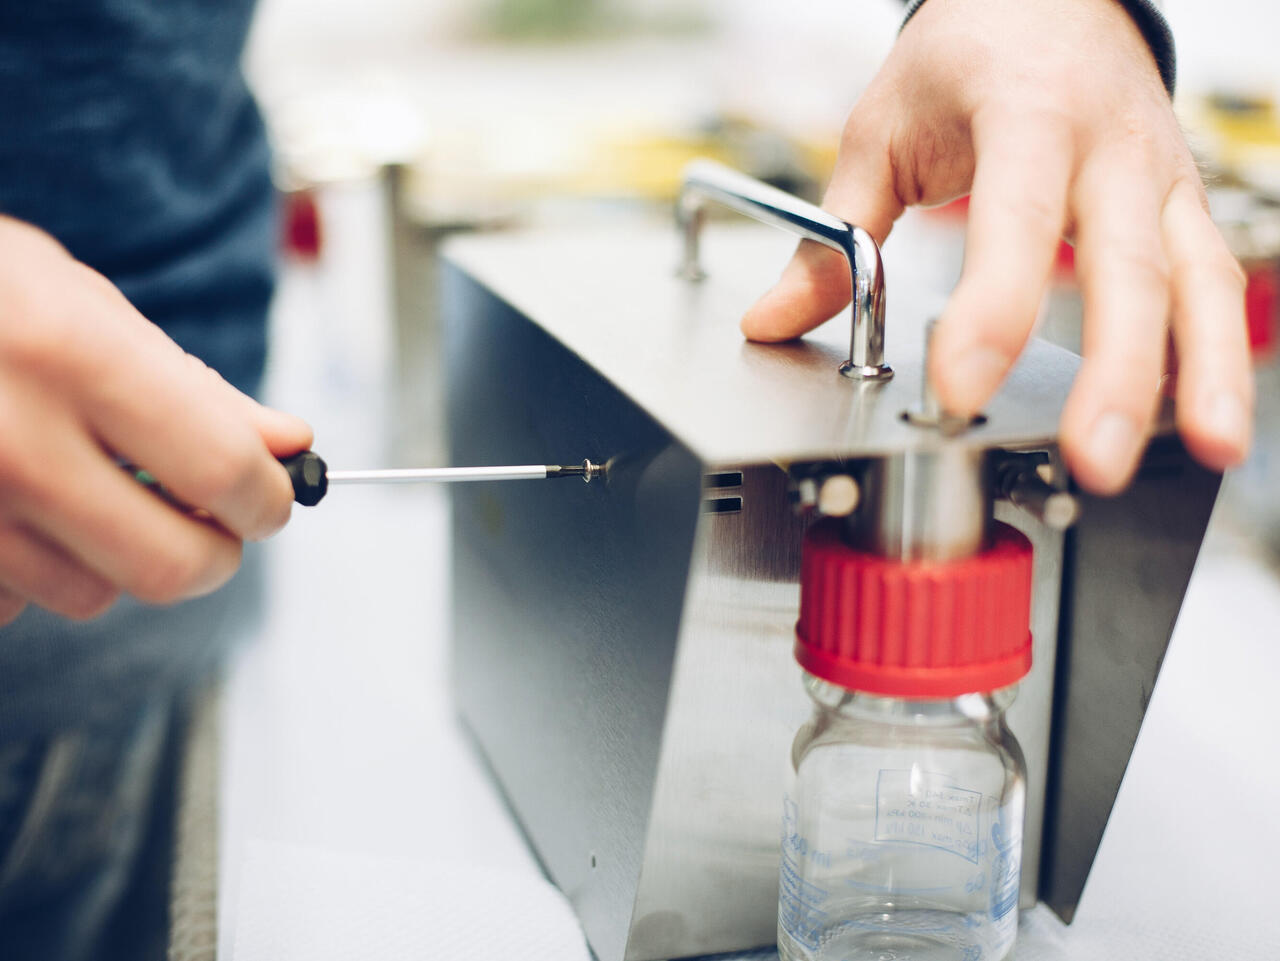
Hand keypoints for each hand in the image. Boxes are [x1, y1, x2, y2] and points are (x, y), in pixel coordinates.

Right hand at [0, 216, 311, 624]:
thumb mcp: (84, 305)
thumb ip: (195, 387)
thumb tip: (289, 446)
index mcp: (70, 356)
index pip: (221, 472)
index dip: (267, 498)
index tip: (270, 498)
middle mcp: (11, 441)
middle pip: (170, 564)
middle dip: (214, 551)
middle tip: (213, 520)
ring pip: (93, 593)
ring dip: (118, 557)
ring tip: (92, 489)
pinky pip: (14, 603)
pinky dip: (34, 570)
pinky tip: (22, 508)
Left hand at [743, 0, 1251, 493]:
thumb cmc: (969, 52)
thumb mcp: (883, 127)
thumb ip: (838, 232)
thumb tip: (773, 320)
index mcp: (1027, 114)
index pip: (1015, 221)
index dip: (993, 310)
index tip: (958, 388)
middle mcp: (1110, 146)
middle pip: (1127, 265)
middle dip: (1116, 372)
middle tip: (1094, 459)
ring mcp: (1160, 175)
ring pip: (1198, 278)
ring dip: (1206, 372)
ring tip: (1207, 450)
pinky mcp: (1183, 204)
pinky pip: (1211, 281)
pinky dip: (1215, 351)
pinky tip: (1207, 418)